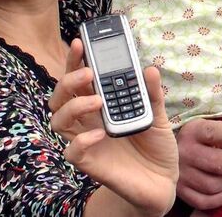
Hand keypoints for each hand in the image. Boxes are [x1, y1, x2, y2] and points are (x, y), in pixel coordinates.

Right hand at [50, 40, 177, 215]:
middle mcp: (88, 120)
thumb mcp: (158, 115)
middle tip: (89, 73)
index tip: (80, 42)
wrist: (162, 180)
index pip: (81, 79)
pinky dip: (81, 142)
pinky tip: (98, 134)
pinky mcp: (90, 163)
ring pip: (59, 121)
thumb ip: (152, 94)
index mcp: (101, 104)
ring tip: (98, 101)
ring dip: (74, 106)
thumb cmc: (155, 145)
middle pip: (61, 96)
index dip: (76, 60)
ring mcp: (87, 141)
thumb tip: (149, 68)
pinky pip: (72, 152)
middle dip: (69, 80)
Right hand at [175, 118, 221, 212]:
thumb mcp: (216, 129)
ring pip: (213, 185)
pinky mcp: (180, 192)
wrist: (172, 153)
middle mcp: (184, 152)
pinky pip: (205, 202)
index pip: (213, 132)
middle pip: (218, 163)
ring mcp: (180, 174)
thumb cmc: (204, 139)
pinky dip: (220, 197)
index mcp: (193, 131)